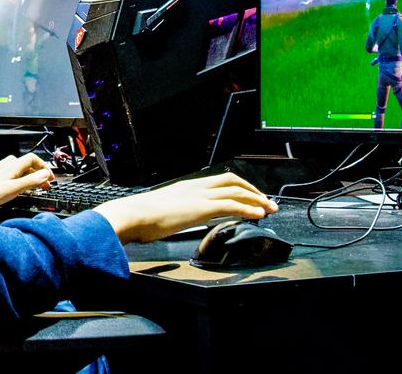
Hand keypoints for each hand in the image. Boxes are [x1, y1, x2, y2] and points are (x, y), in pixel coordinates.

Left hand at [0, 153, 51, 212]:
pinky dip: (17, 178)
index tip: (50, 179)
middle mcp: (5, 166)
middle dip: (38, 172)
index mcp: (12, 168)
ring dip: (28, 175)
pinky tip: (13, 186)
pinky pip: (9, 173)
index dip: (44, 167)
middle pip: (26, 163)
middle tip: (44, 185)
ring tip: (32, 186)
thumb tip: (46, 174)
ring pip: (17, 168)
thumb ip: (29, 182)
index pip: (33, 159)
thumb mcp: (11, 189)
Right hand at [93, 173, 277, 243]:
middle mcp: (196, 186)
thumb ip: (173, 213)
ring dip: (256, 199)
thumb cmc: (140, 217)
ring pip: (237, 191)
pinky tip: (258, 215)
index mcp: (187, 187)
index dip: (238, 187)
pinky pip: (232, 205)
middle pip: (233, 181)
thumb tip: (175, 221)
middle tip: (266, 202)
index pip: (219, 181)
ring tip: (269, 208)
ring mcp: (200, 195)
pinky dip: (249, 209)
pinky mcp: (202, 207)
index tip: (249, 197)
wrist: (132, 215)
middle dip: (253, 190)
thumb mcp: (161, 211)